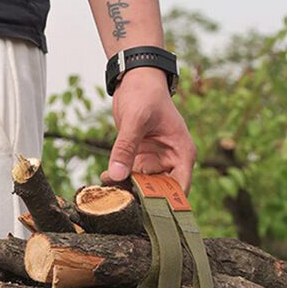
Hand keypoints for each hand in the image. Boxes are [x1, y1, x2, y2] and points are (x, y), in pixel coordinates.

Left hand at [100, 66, 196, 193]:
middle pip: (160, 192)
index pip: (180, 189)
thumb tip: (116, 175)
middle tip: (121, 200)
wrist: (135, 78)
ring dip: (127, 189)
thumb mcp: (135, 119)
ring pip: (143, 186)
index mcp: (182, 154)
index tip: (146, 210)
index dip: (167, 203)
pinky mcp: (139, 159)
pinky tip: (105, 177)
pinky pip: (130, 175)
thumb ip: (125, 147)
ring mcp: (155, 161)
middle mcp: (171, 161)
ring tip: (109, 188)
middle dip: (142, 198)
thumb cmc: (145, 93)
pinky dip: (119, 178)